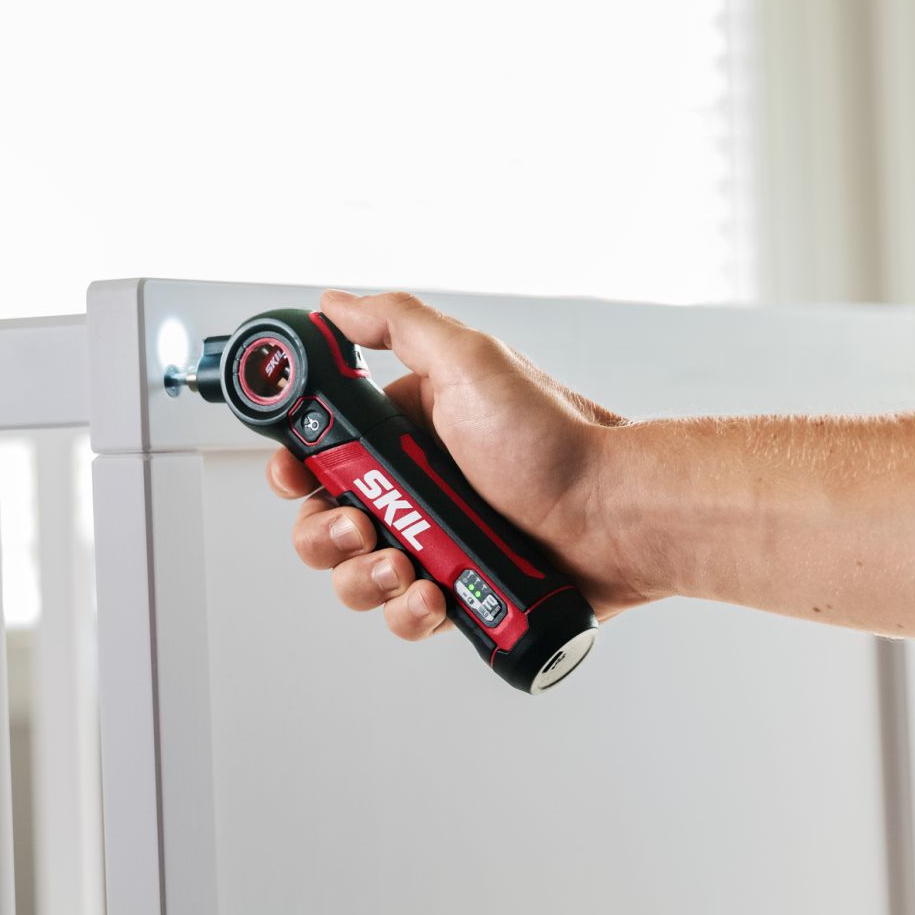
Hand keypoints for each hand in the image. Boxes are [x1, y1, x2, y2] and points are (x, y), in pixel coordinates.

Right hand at [268, 289, 660, 641]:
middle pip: (326, 520)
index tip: (296, 477)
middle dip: (324, 532)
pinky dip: (406, 612)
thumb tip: (333, 302)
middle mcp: (415, 487)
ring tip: (400, 567)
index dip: (296, 469)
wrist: (618, 515)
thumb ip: (397, 324)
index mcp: (407, 430)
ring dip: (360, 578)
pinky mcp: (459, 591)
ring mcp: (435, 541)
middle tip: (358, 525)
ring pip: (356, 573)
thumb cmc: (554, 438)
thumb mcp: (469, 362)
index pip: (323, 452)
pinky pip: (405, 613)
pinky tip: (432, 598)